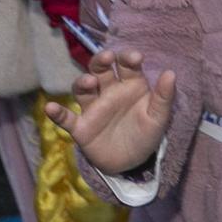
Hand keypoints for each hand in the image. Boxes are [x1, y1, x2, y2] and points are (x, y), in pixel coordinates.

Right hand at [46, 48, 176, 174]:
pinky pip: (66, 118)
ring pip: (83, 89)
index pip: (127, 65)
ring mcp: (94, 108)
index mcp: (131, 85)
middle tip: (107, 58)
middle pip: (100, 70)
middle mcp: (110, 92)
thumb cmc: (146, 134)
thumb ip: (164, 97)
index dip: (128, 58)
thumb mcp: (159, 117)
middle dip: (101, 61)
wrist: (133, 163)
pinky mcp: (82, 127)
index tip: (134, 58)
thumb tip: (171, 73)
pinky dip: (57, 113)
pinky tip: (50, 107)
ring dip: (83, 82)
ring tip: (90, 82)